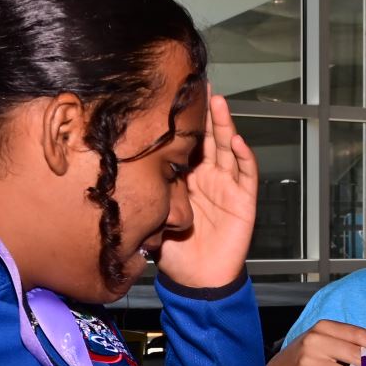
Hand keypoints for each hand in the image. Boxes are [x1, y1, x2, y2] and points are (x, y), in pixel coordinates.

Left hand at [159, 87, 257, 288]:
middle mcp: (208, 178)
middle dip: (206, 113)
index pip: (186, 144)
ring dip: (225, 126)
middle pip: (209, 138)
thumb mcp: (153, 216)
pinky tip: (237, 140)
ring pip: (228, 149)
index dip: (184, 122)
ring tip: (219, 103)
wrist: (197, 280)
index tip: (174, 96)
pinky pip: (246, 174)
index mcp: (186, 179)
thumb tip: (119, 170)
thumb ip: (145, 194)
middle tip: (200, 85)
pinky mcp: (243, 200)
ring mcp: (227, 187)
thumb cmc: (175, 252)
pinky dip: (244, 157)